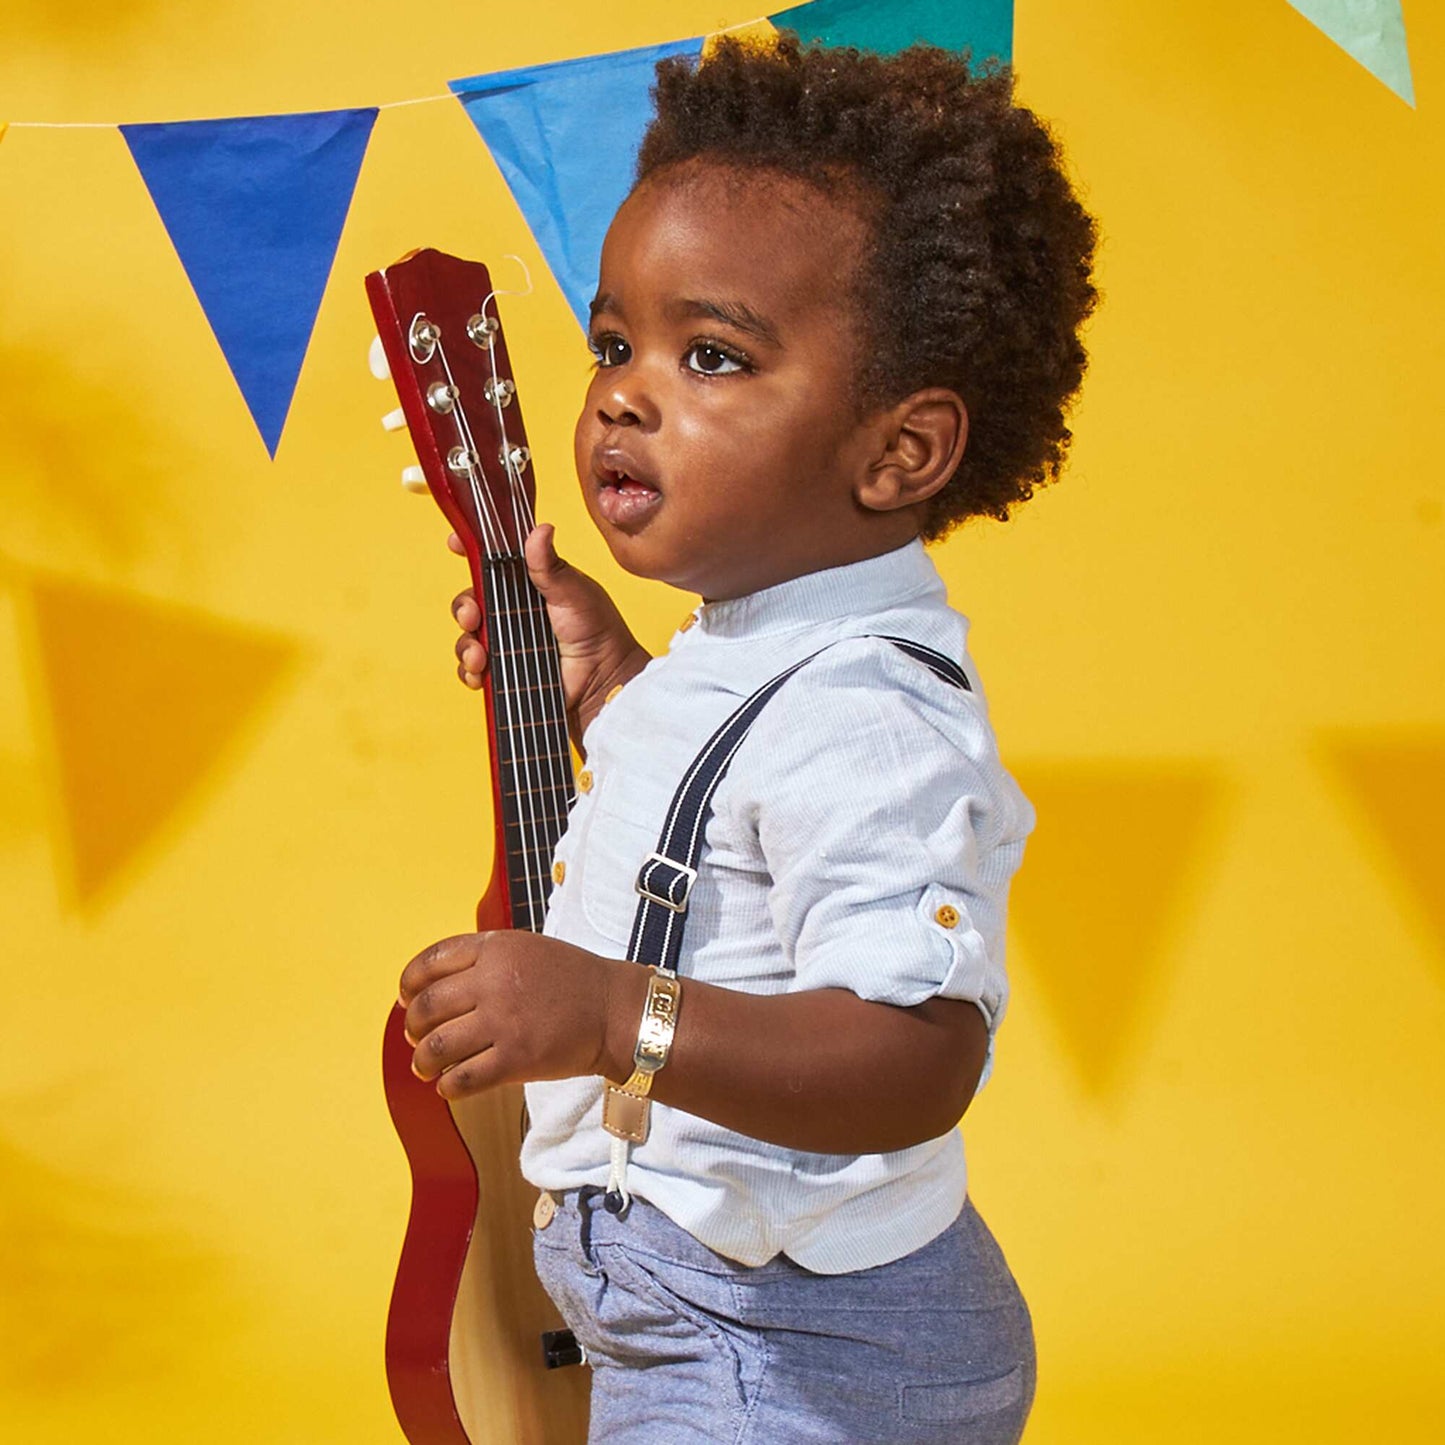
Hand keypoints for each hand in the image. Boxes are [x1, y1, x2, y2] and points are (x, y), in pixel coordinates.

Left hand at [399, 931, 639, 1097]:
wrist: (615, 1011)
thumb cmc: (572, 981)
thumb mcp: (527, 949)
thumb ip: (483, 959)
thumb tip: (428, 989)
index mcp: (496, 948)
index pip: (430, 962)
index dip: (409, 984)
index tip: (406, 999)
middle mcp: (494, 981)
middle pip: (426, 1007)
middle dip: (412, 1027)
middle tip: (415, 1038)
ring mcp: (504, 1022)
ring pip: (436, 1047)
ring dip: (423, 1061)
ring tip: (426, 1067)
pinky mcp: (515, 1060)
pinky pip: (462, 1079)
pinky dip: (447, 1087)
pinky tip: (449, 1086)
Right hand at [451, 524, 650, 739]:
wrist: (603, 679)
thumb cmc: (596, 630)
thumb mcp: (573, 591)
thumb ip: (550, 565)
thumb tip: (542, 529)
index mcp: (527, 584)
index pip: (492, 562)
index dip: (472, 551)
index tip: (456, 544)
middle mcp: (512, 610)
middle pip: (471, 599)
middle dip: (464, 606)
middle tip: (472, 615)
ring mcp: (506, 641)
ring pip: (467, 636)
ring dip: (465, 644)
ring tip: (479, 656)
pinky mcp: (503, 671)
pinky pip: (472, 670)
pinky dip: (469, 671)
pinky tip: (480, 673)